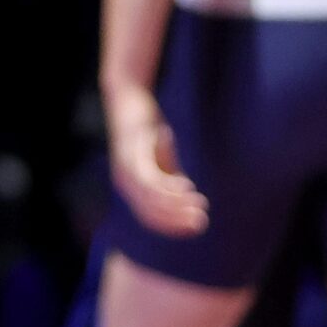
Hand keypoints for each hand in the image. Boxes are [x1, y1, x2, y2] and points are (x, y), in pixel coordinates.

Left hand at [105, 82, 207, 236]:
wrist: (128, 97)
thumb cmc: (146, 129)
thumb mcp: (161, 158)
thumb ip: (170, 178)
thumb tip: (186, 197)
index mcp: (131, 188)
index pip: (150, 218)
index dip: (172, 226)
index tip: (196, 229)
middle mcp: (124, 182)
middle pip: (149, 213)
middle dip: (176, 221)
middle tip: (201, 224)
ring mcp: (126, 167)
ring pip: (150, 198)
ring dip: (176, 206)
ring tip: (199, 209)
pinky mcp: (132, 151)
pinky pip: (149, 176)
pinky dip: (168, 186)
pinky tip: (186, 187)